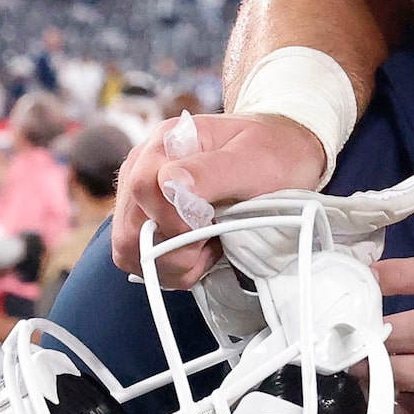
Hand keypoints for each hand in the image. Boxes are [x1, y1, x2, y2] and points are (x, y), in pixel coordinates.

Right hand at [112, 111, 327, 286]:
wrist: (283, 157)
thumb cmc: (272, 154)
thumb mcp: (254, 159)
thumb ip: (212, 170)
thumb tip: (169, 184)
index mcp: (166, 144)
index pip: (143, 189)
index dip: (175, 220)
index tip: (210, 225)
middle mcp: (144, 169)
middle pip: (129, 229)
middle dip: (176, 248)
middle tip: (214, 240)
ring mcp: (142, 199)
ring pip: (130, 250)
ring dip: (174, 263)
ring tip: (210, 246)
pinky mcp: (150, 224)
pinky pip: (143, 260)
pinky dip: (175, 269)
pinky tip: (203, 252)